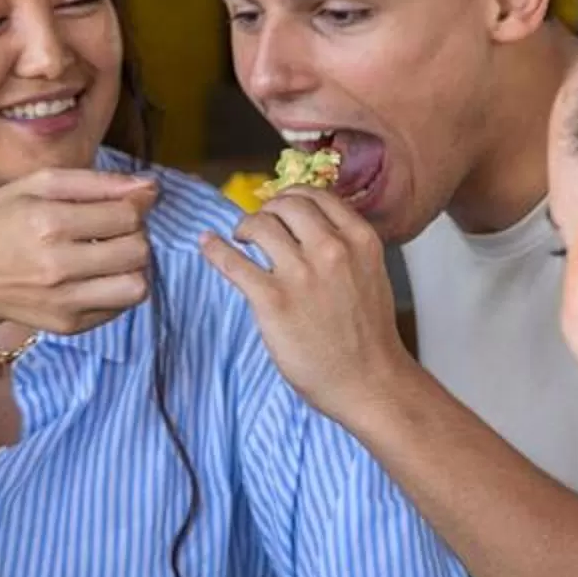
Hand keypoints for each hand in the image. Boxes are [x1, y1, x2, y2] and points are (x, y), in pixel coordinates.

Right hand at [0, 167, 156, 341]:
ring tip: (111, 256)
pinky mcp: (68, 325)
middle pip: (138, 250)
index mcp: (48, 222)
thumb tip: (149, 188)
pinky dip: (117, 289)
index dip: (134, 206)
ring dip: (132, 267)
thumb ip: (95, 182)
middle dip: (134, 235)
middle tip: (113, 231)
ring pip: (137, 286)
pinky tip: (94, 276)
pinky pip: (120, 308)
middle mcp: (58, 266)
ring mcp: (64, 301)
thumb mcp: (35, 185)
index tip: (120, 205)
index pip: (127, 215)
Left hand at [202, 189, 415, 421]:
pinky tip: (207, 244)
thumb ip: (345, 248)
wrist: (369, 381)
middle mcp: (332, 248)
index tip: (279, 206)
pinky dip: (215, 249)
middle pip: (286, 205)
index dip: (291, 196)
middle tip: (259, 224)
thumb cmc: (369, 335)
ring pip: (260, 225)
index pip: (317, 195)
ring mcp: (301, 273)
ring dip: (244, 227)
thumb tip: (309, 229)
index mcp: (359, 239)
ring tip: (241, 239)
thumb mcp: (370, 274)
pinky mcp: (273, 300)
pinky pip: (233, 262)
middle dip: (267, 210)